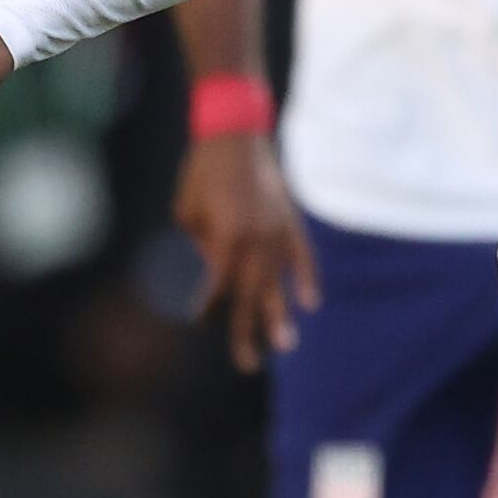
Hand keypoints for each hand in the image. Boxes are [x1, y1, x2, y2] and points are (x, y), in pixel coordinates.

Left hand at [178, 130, 315, 369]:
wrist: (234, 133)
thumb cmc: (201, 171)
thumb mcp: (187, 211)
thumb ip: (202, 247)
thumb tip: (215, 270)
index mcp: (226, 240)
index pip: (218, 289)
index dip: (208, 307)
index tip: (200, 318)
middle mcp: (256, 241)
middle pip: (250, 297)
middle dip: (247, 333)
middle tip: (247, 365)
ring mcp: (277, 233)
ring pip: (279, 283)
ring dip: (280, 316)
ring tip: (285, 344)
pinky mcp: (290, 222)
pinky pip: (301, 257)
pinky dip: (306, 279)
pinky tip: (310, 303)